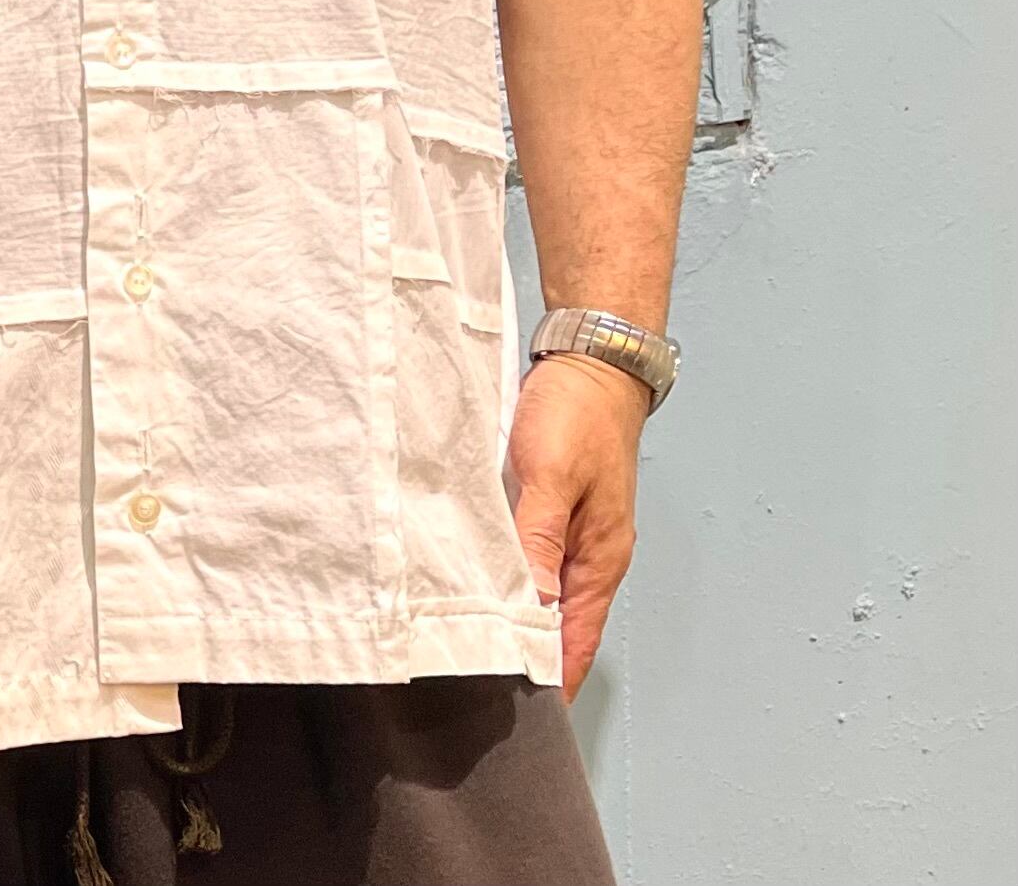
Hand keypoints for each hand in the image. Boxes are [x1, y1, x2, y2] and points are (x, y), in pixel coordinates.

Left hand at [505, 351, 648, 702]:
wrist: (590, 358)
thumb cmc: (578, 413)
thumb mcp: (551, 475)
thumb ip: (537, 538)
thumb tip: (526, 603)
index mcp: (600, 559)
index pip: (574, 640)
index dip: (546, 677)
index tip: (511, 710)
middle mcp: (589, 555)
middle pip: (557, 624)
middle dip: (524, 656)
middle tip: (475, 684)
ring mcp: (571, 532)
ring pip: (540, 591)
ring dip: (512, 614)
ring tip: (468, 643)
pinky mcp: (552, 508)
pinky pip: (529, 556)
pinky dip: (507, 575)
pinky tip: (475, 578)